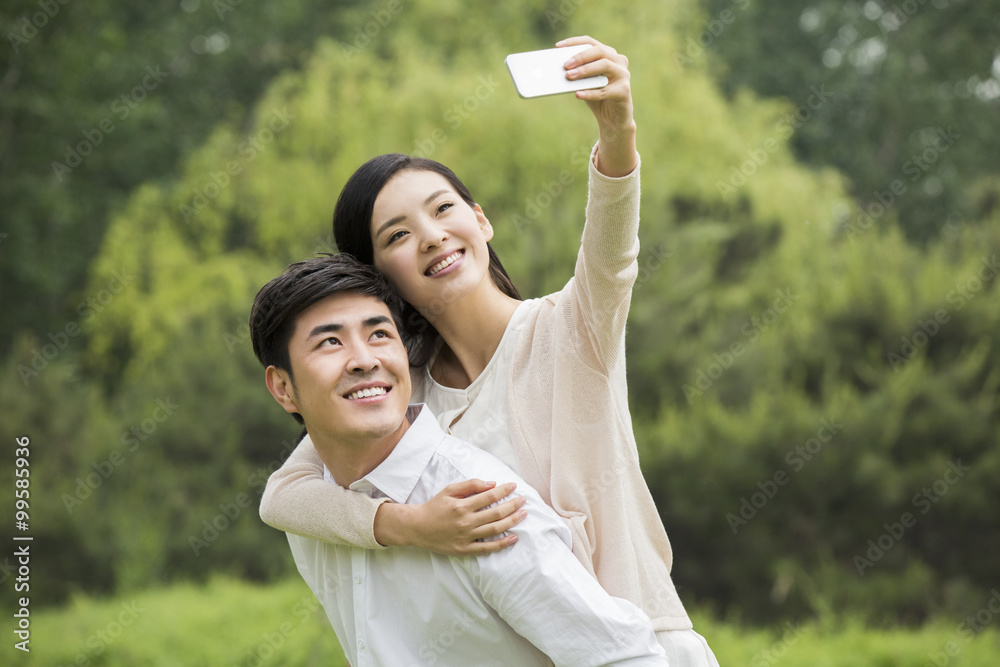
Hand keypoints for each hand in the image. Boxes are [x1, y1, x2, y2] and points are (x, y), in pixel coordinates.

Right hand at [374, 479, 526, 555]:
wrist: (417, 527)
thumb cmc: (434, 506)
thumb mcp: (449, 490)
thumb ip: (471, 485)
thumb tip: (492, 484)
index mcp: (461, 505)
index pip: (489, 496)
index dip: (504, 491)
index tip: (514, 486)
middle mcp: (465, 522)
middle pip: (496, 513)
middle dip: (513, 505)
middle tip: (524, 500)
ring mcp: (466, 537)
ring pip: (495, 530)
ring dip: (512, 521)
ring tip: (524, 515)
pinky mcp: (464, 550)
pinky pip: (487, 548)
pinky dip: (502, 544)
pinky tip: (514, 537)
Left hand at [558, 35, 636, 176]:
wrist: (613, 119)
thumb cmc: (597, 97)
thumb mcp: (585, 83)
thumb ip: (577, 74)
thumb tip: (560, 69)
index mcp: (608, 54)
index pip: (590, 42)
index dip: (574, 42)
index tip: (558, 47)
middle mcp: (618, 61)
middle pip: (599, 51)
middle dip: (580, 57)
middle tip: (565, 65)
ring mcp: (623, 75)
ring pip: (604, 66)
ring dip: (585, 70)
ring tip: (569, 76)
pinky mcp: (624, 91)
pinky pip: (605, 91)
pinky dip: (590, 93)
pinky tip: (578, 94)